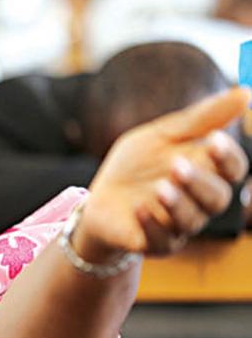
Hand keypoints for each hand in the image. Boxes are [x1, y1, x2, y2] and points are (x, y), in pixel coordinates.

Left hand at [74, 88, 250, 259]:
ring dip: (177, 204)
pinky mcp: (153, 243)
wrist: (100, 198)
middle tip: (178, 165)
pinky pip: (161, 241)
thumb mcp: (162, 135)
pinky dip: (152, 225)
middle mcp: (199, 203)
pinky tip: (139, 209)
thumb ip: (200, 119)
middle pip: (216, 197)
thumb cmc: (137, 165)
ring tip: (160, 187)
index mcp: (207, 173)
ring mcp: (177, 226)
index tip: (214, 139)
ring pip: (191, 220)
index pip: (232, 169)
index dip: (227, 157)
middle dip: (199, 182)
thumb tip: (245, 93)